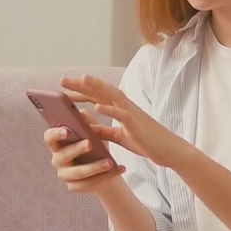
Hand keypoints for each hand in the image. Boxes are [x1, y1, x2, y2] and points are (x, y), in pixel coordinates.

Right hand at [44, 124, 124, 194]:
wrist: (104, 166)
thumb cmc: (95, 144)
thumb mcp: (93, 130)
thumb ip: (87, 121)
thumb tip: (81, 112)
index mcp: (57, 143)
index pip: (49, 137)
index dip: (55, 134)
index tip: (67, 130)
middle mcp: (57, 159)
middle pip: (63, 155)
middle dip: (76, 149)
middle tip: (90, 143)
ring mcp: (65, 175)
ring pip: (78, 172)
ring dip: (95, 167)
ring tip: (109, 162)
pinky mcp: (75, 186)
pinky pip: (89, 183)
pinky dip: (106, 176)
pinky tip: (118, 169)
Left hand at [59, 74, 190, 169]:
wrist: (168, 150)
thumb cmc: (145, 141)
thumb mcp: (119, 136)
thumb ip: (103, 131)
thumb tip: (86, 129)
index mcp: (120, 109)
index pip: (96, 96)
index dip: (80, 91)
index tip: (63, 89)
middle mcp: (124, 106)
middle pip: (100, 91)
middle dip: (81, 85)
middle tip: (62, 80)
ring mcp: (131, 113)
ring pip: (111, 95)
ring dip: (96, 87)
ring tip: (81, 80)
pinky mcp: (137, 123)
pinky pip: (122, 114)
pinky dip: (110, 109)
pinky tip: (97, 107)